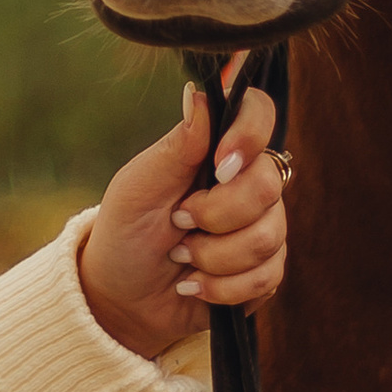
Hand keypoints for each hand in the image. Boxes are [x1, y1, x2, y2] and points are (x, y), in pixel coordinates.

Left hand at [75, 67, 288, 362]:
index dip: (249, 135)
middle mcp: (246, 183)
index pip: (258, 113)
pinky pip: (267, 276)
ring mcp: (262, 226)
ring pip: (268, 237)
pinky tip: (194, 286)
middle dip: (216, 214)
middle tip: (178, 222)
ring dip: (214, 256)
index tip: (219, 166)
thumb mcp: (139, 185)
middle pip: (267, 185)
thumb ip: (177, 145)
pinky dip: (222, 287)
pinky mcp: (266, 270)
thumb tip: (199, 94)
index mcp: (216, 150)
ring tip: (181, 257)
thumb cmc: (126, 231)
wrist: (123, 297)